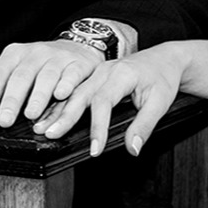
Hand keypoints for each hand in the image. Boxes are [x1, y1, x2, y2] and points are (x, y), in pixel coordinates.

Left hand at [0, 39, 104, 127]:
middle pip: (22, 75)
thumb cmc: (39, 67)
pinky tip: (61, 95)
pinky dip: (67, 84)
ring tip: (31, 114)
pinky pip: (72, 73)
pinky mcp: (79, 64)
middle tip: (4, 121)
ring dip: (39, 95)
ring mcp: (58, 57)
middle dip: (12, 99)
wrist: (76, 49)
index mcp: (15, 54)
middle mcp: (36, 53)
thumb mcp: (14, 74)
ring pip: (47, 75)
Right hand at [32, 43, 186, 156]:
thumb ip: (145, 125)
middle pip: (81, 94)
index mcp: (122, 73)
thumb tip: (132, 149)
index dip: (98, 126)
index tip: (95, 148)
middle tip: (51, 135)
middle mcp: (106, 70)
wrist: (165, 58)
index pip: (105, 101)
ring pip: (74, 92)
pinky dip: (60, 104)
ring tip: (42, 128)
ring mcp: (98, 72)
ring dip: (57, 111)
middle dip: (65, 116)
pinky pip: (75, 91)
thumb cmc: (163, 77)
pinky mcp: (94, 77)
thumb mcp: (160, 102)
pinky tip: (48, 116)